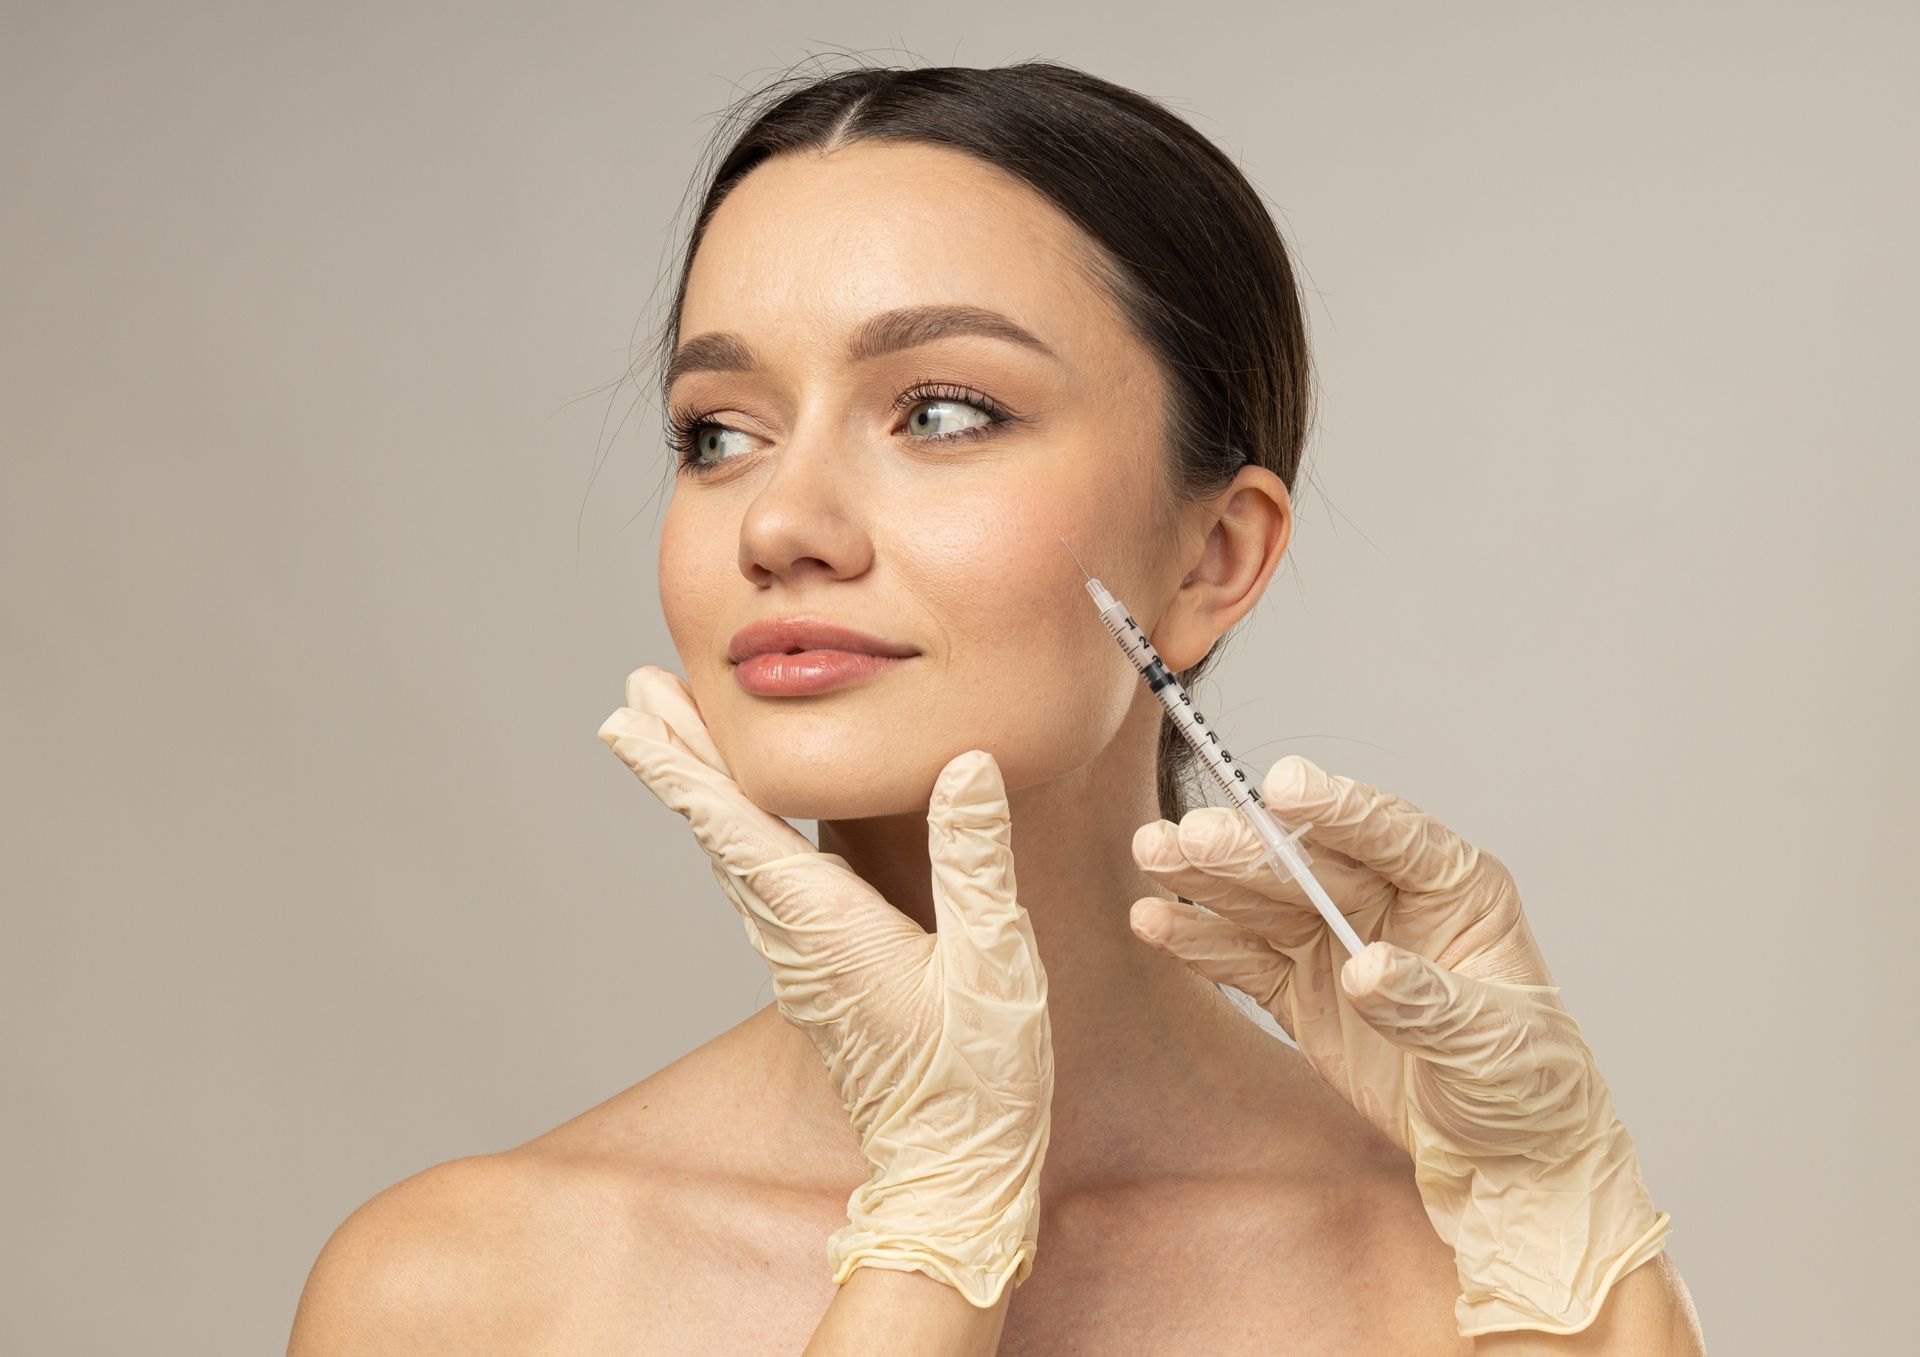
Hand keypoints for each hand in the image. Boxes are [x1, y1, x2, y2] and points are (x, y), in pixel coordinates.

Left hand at [596, 666, 1053, 1308]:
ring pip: (736, 860)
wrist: (955, 1172)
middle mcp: (797, 941)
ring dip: (703, 792)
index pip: (737, 830)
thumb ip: (974, 860)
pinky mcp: (821, 978)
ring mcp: (803, 963)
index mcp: (828, 928)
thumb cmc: (978, 1079)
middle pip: (721, 834)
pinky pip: (764, 889)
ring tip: (677, 735)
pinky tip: (748, 823)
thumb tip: (965, 766)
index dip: (681, 769)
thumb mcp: (994, 961)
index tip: (627, 720)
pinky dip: (740, 837)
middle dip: (678, 757)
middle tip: (635, 694)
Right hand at [1128, 754, 1670, 1337]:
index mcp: (1457, 890)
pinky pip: (1245, 958)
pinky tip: (1155, 919)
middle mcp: (1392, 902)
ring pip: (1265, 900)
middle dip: (1248, 848)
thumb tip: (1367, 968)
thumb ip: (1429, 1004)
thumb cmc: (1526, 1090)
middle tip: (1189, 836)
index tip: (1282, 785)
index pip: (1392, 835)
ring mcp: (1340, 943)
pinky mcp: (1303, 990)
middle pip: (1310, 863)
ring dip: (1207, 879)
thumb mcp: (1492, 1047)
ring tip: (1153, 854)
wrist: (1503, 1161)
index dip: (1337, 809)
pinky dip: (1200, 940)